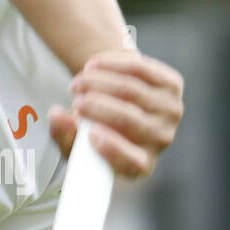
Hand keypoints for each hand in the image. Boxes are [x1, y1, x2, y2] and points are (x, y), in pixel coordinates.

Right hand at [48, 48, 183, 177]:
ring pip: (132, 90)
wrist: (121, 103)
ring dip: (99, 82)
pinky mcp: (173, 85)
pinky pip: (140, 70)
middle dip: (97, 105)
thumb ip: (64, 134)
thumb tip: (56, 115)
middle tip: (74, 98)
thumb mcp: (76, 141)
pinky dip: (112, 64)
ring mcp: (172, 111)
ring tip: (78, 82)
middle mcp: (161, 139)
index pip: (134, 163)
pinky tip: (92, 65)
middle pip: (130, 120)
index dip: (114, 148)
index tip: (91, 134)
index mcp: (141, 165)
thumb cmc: (96, 129)